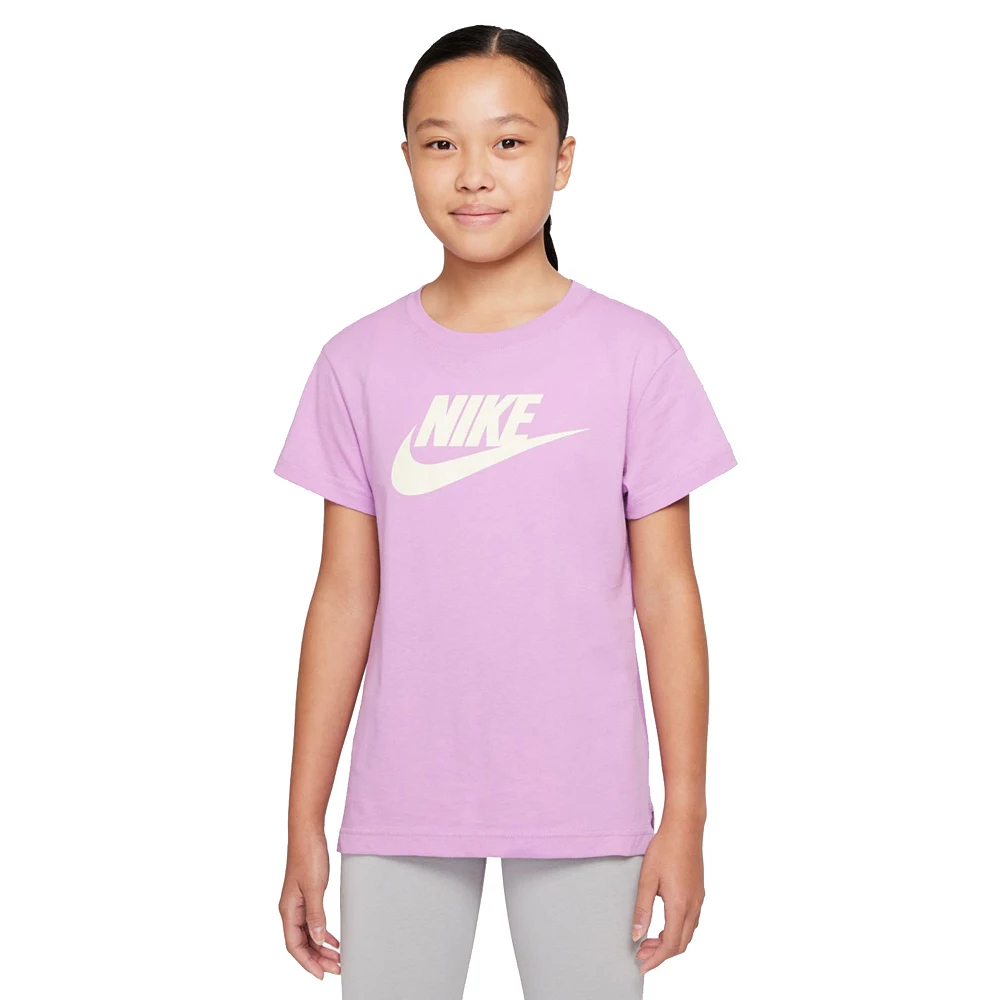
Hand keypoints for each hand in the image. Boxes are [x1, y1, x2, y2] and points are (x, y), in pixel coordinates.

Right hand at [278, 831, 340, 978]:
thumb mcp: (315, 887)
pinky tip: (334, 940)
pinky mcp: (307, 896)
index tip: (321, 975)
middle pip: (302, 943)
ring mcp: (298, 903)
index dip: (307, 962)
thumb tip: (318, 939)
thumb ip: (316, 914)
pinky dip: (323, 933)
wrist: (308, 833)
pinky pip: (313, 922)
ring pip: (308, 934)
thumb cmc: (308, 855)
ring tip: (338, 959)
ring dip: (322, 948)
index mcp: (288, 910)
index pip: (294, 945)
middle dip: (318, 959)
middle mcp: (290, 909)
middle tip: (337, 969)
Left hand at [630, 813, 705, 974]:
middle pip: (681, 943)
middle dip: (661, 953)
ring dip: (669, 941)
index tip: (642, 964)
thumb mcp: (647, 879)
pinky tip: (663, 924)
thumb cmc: (665, 849)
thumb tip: (636, 935)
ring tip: (648, 940)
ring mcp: (698, 899)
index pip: (670, 944)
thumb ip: (642, 909)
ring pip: (687, 933)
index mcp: (680, 905)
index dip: (656, 958)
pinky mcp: (698, 892)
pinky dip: (677, 930)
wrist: (685, 827)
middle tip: (641, 953)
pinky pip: (691, 921)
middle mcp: (693, 906)